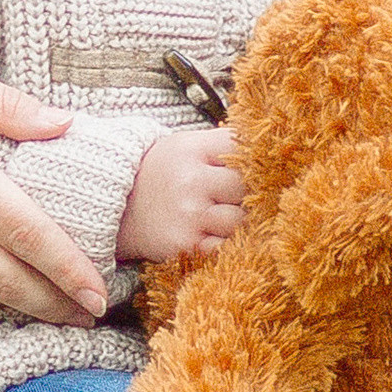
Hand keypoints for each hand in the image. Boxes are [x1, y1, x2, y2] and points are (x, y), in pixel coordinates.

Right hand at [117, 126, 246, 267]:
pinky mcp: (186, 246)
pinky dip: (230, 245)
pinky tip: (223, 237)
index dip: (256, 161)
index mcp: (193, 149)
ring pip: (242, 220)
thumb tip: (273, 149)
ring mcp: (189, 215)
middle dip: (252, 194)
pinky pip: (226, 248)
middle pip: (248, 188)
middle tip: (246, 198)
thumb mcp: (187, 145)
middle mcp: (191, 181)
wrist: (118, 206)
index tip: (257, 171)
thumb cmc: (164, 173)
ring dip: (243, 222)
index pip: (244, 151)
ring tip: (232, 218)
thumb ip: (226, 143)